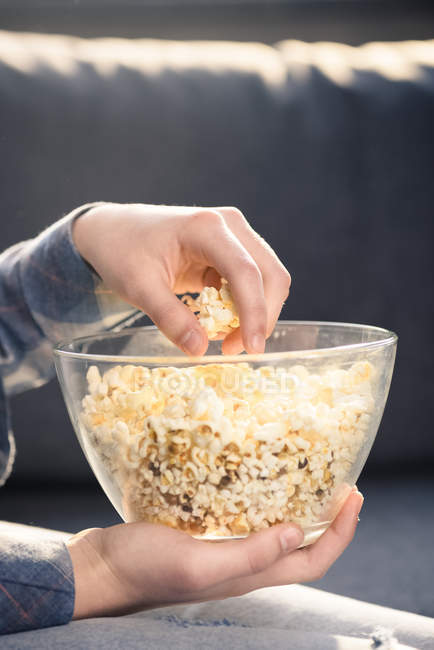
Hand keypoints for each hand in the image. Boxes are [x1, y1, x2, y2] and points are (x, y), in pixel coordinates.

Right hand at [67, 489, 362, 619]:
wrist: (101, 567)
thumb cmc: (142, 567)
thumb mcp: (197, 562)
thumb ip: (248, 554)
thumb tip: (298, 534)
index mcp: (247, 576)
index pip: (312, 562)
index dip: (341, 534)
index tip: (354, 496)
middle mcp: (242, 567)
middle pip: (302, 550)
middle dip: (330, 521)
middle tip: (342, 485)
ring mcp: (224, 552)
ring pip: (278, 535)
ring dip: (302, 511)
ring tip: (310, 479)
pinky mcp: (206, 536)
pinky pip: (250, 522)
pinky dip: (266, 503)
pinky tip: (259, 480)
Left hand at [72, 203, 290, 354]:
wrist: (111, 230)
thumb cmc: (122, 251)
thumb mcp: (139, 287)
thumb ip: (170, 318)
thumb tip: (200, 349)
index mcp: (206, 227)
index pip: (245, 272)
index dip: (255, 312)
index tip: (252, 348)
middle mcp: (229, 226)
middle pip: (270, 275)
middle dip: (261, 316)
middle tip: (235, 349)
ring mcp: (234, 236)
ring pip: (267, 280)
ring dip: (256, 313)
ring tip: (225, 340)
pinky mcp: (231, 251)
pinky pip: (252, 283)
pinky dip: (244, 307)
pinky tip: (220, 323)